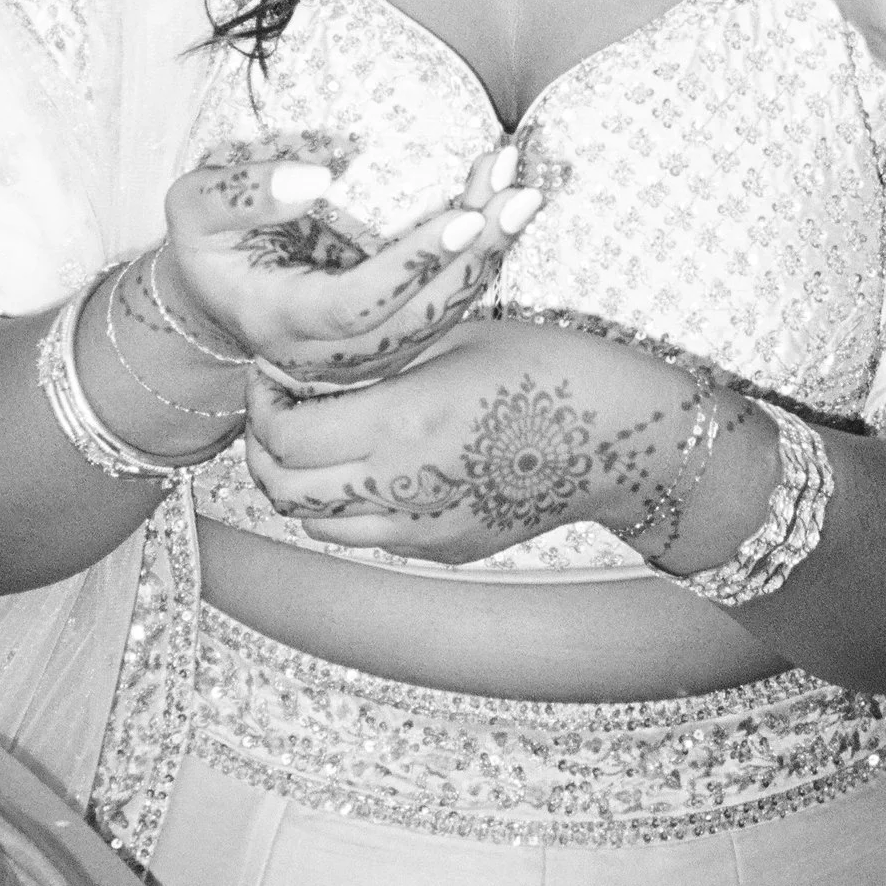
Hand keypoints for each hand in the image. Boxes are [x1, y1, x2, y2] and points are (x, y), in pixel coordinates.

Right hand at [156, 130, 545, 387]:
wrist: (216, 294)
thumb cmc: (209, 242)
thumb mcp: (195, 205)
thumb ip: (242, 193)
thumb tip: (316, 178)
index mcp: (278, 322)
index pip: (356, 306)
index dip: (412, 265)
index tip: (463, 218)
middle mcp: (326, 354)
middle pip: (415, 319)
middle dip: (472, 259)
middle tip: (518, 196)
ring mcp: (362, 358)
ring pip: (438, 319)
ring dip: (488, 257)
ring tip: (523, 193)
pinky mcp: (389, 344)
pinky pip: (442, 310)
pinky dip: (479, 262)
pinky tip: (507, 211)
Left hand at [243, 314, 698, 560]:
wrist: (624, 438)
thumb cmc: (549, 367)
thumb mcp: (457, 337)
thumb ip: (378, 354)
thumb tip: (310, 354)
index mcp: (402, 424)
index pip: (285, 438)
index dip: (262, 405)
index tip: (271, 374)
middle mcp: (403, 488)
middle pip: (285, 493)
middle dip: (264, 449)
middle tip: (276, 411)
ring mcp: (424, 529)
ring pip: (319, 526)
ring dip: (304, 484)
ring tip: (322, 440)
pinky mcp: (446, 548)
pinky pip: (370, 538)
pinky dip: (352, 506)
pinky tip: (380, 462)